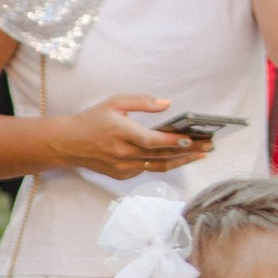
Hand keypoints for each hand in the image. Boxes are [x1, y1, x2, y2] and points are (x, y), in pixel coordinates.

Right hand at [57, 97, 204, 179]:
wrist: (69, 144)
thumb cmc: (93, 120)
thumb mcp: (114, 102)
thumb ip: (142, 102)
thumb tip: (167, 104)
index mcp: (122, 133)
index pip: (153, 141)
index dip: (173, 142)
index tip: (193, 139)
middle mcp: (123, 154)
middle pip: (162, 157)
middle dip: (188, 152)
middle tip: (209, 146)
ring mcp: (123, 168)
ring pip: (159, 166)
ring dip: (181, 161)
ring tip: (200, 154)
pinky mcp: (122, 175)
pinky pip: (148, 169)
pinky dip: (164, 163)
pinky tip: (178, 157)